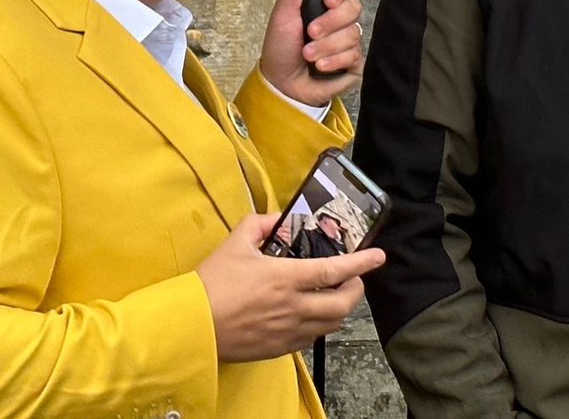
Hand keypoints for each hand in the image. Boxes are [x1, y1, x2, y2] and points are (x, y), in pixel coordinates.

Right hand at [195, 212, 384, 361]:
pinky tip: (311, 315)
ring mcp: (286, 331)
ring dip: (340, 309)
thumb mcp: (235, 241)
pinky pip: (310, 339)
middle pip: (342, 304)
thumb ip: (260, 223)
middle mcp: (293, 307)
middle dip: (356, 290)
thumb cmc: (212, 283)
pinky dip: (319, 326)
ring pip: (330, 325)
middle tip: (354, 278)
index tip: (379, 256)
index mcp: (286, 278)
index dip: (362, 263)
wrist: (190, 327)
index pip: (335, 270)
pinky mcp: (276, 349)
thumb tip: (276, 219)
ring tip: (335, 294)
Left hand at [259, 0, 363, 106]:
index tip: (327, 0)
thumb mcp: (282, 15)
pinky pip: (355, 53)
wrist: (283, 85)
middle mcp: (338, 15)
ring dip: (327, 46)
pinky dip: (334, 60)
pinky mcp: (354, 59)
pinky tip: (320, 66)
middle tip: (310, 33)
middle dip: (330, 22)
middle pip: (353, 5)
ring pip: (353, 32)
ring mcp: (347, 37)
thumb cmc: (280, 48)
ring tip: (308, 55)